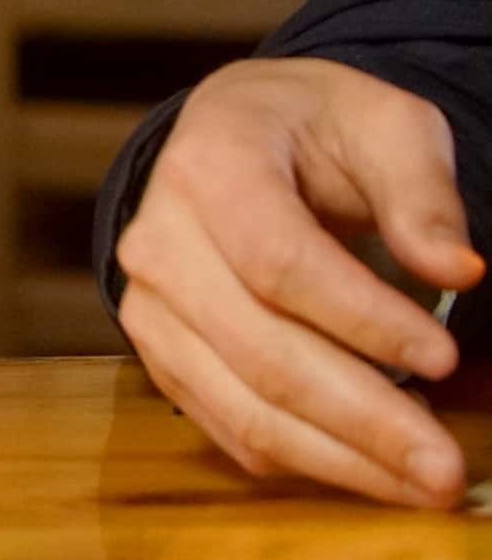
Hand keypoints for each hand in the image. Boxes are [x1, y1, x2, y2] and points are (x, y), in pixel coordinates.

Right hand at [116, 57, 484, 508]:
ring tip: (422, 483)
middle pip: (261, 350)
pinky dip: (305, 459)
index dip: (361, 318)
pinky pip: (230, 425)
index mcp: (208, 164)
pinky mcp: (159, 352)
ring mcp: (149, 302)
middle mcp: (158, 238)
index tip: (444, 357)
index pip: (278, 260)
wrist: (236, 135)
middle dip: (363, 417)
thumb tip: (459, 270)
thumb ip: (423, 193)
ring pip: (244, 404)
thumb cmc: (317, 129)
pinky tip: (372, 467)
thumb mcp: (386, 125)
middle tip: (445, 466)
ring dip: (340, 457)